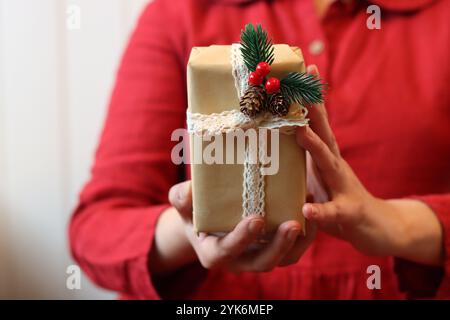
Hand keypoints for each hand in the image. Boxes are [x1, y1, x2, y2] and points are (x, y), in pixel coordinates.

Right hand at [155, 181, 315, 273]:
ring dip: (299, 241)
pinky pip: (294, 249)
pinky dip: (305, 233)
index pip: (228, 250)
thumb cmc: (194, 212)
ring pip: (283, 259)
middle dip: (279, 245)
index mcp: (214, 253)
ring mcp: (258, 256)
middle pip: (263, 262)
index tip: (256, 219)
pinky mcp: (273, 249)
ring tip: (308, 214)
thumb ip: (181, 198)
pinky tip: (309, 208)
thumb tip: (189, 190)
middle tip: (292, 224)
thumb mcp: (183, 205)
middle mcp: (239, 260)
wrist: (207, 222)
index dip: (243, 238)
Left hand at [296, 65, 442, 265]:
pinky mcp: (347, 213)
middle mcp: (334, 165)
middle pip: (323, 132)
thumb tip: (273, 145)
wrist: (375, 226)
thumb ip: (300, 161)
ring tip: (300, 131)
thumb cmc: (338, 200)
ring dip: (315, 146)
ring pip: (328, 163)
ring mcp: (343, 187)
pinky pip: (333, 212)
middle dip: (312, 108)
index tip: (300, 70)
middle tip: (300, 83)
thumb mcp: (316, 177)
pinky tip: (308, 208)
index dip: (306, 98)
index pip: (315, 122)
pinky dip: (320, 209)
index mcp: (325, 156)